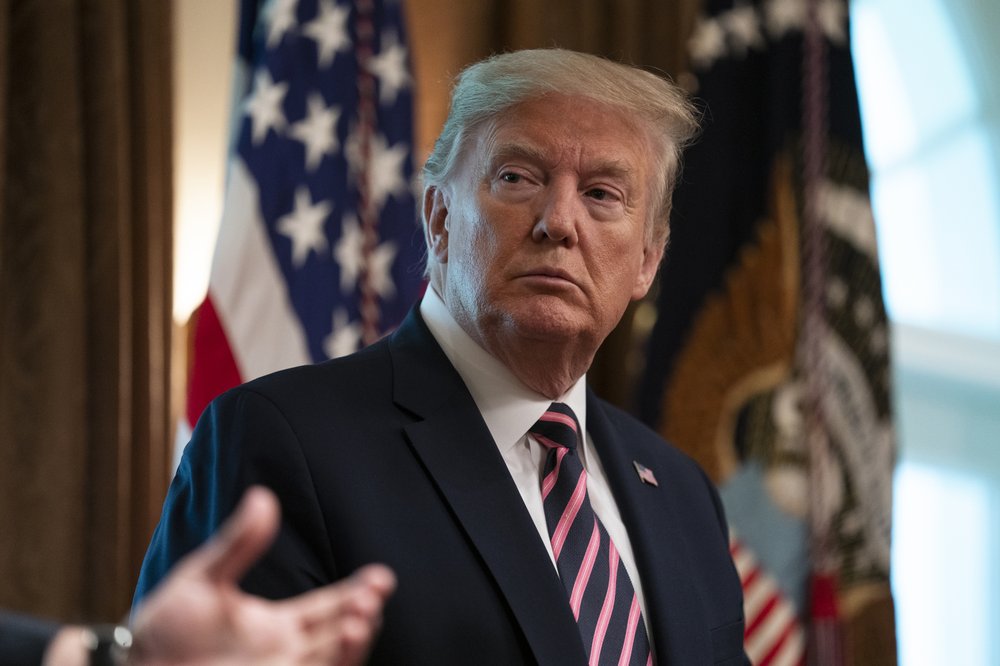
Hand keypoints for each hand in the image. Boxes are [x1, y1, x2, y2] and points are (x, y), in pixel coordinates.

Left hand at [127, 486, 394, 665]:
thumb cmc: (164, 627)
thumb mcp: (203, 578)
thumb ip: (239, 543)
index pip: (331, 607)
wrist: (134, 664)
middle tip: (372, 593)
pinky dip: (334, 665)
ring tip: (361, 618)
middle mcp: (286, 652)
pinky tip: (339, 645)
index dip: (359, 592)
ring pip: (333, 661)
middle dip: (363, 614)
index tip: (380, 577)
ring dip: (354, 643)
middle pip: (341, 634)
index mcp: (279, 625)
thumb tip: (263, 497)